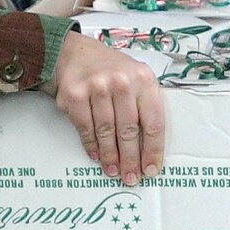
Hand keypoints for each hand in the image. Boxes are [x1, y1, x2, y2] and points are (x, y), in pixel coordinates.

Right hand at [51, 32, 164, 185]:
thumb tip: (149, 148)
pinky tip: (97, 156)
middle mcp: (122, 82)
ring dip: (111, 157)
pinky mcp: (74, 95)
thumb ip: (145, 106)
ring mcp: (97, 87)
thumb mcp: (136, 78)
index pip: (154, 123)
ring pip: (107, 132)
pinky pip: (86, 128)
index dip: (153, 150)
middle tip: (131, 177)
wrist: (75, 52)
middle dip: (131, 159)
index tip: (151, 169)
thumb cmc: (111, 70)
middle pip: (130, 131)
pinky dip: (92, 146)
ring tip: (114, 171)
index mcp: (144, 80)